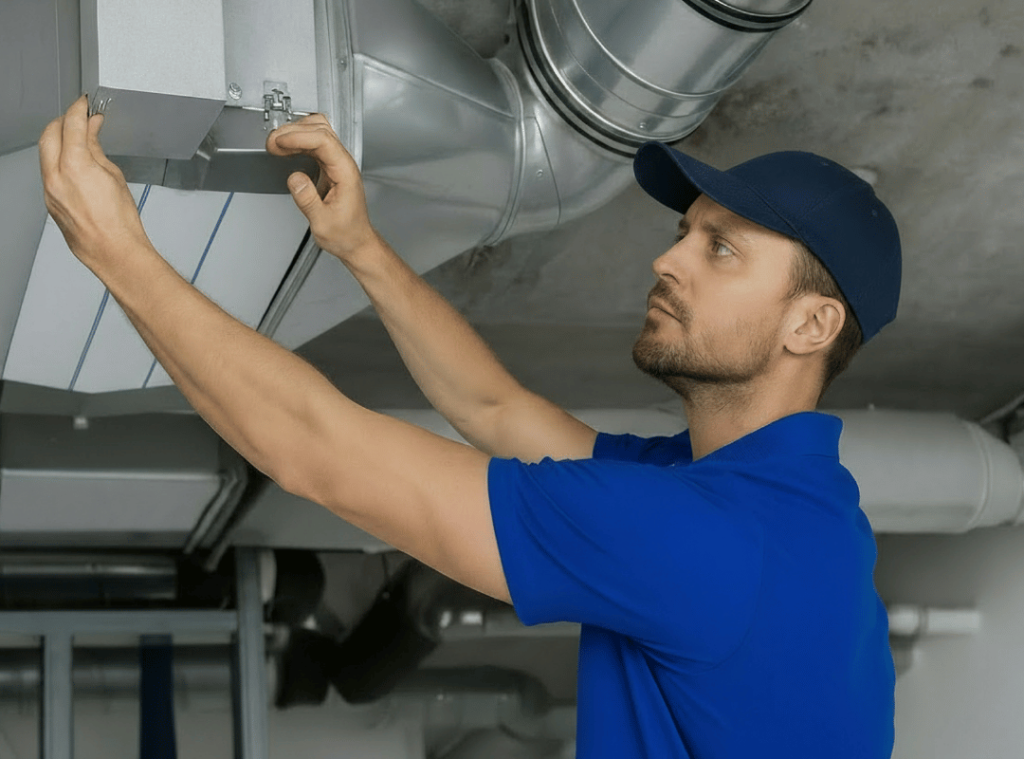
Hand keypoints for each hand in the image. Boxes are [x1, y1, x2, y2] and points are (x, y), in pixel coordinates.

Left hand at [38, 95, 152, 271]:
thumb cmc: (119, 222)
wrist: (113, 250)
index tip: (84, 105)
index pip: (71, 125)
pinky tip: (74, 162)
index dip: (78, 110)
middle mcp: (55, 176)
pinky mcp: (49, 201)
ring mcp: (49, 190)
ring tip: (78, 139)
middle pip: (49, 134)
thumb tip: (90, 133)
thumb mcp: (114, 176)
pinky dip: (58, 160)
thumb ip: (96, 150)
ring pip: (45, 153)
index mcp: (75, 166)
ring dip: (59, 140)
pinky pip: (48, 171)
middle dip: (62, 121)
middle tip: (78, 117)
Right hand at [266, 114, 378, 260]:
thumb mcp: (323, 223)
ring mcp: (337, 163)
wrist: (355, 241)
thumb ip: (308, 200)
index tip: (280, 142)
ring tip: (276, 144)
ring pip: (318, 132)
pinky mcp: (330, 167)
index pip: (324, 141)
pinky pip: (314, 144)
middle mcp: (343, 164)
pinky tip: (285, 149)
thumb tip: (295, 178)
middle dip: (293, 131)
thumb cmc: (346, 234)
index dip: (299, 137)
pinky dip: (297, 142)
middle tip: (272, 143)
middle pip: (320, 129)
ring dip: (295, 133)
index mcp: (346, 172)